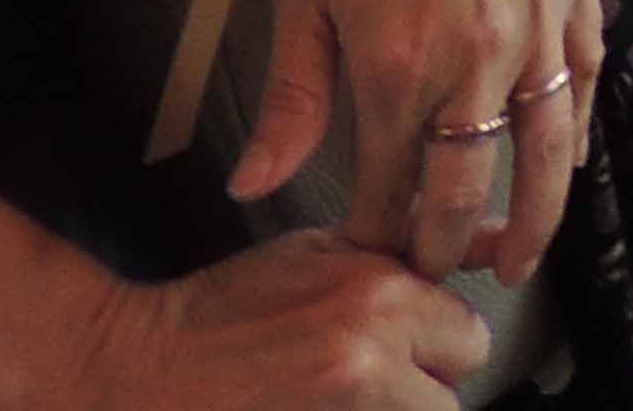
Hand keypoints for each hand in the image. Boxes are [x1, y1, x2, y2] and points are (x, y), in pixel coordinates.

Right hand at [74, 237, 490, 409]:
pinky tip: (317, 409)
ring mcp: (341, 410)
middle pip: (451, 396)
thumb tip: (502, 238)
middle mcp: (366, 357)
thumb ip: (411, 247)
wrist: (130, 371)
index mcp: (378, 297)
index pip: (471, 336)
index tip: (408, 346)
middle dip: (419, 389)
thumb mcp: (321, 251)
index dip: (439, 343)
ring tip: (332, 400)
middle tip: (364, 381)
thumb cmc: (220, 312)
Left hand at [234, 0, 597, 281]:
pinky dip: (576, 133)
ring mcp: (539, 29)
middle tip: (436, 274)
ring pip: (548, 155)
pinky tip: (565, 154)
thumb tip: (260, 183)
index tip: (366, 258)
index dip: (378, 236)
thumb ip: (294, 92)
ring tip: (517, 255)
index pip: (392, 191)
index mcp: (399, 67)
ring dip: (533, 217)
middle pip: (471, 190)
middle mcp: (479, 63)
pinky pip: (584, 86)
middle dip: (449, 245)